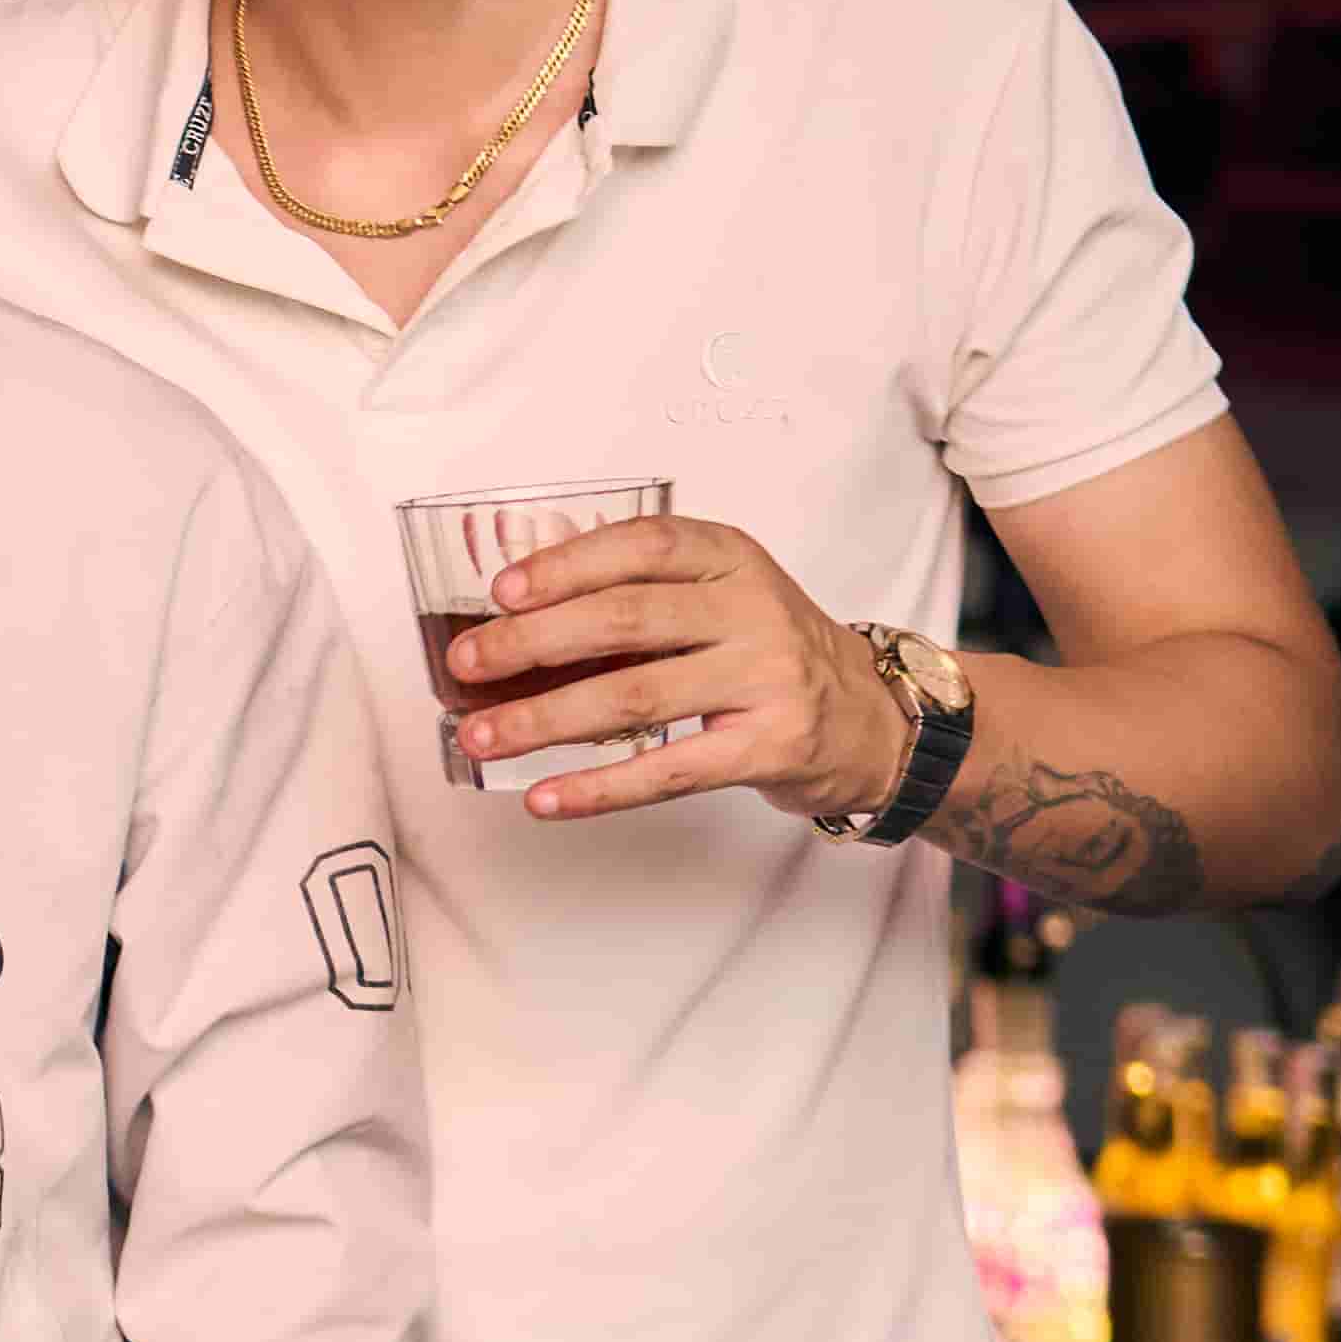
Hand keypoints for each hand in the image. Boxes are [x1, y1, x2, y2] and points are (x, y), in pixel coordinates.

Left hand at [440, 512, 905, 824]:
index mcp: (732, 558)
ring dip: (542, 720)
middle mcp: (754, 610)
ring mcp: (767, 678)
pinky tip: (544, 795)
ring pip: (633, 697)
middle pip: (625, 620)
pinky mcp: (771, 747)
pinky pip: (667, 771)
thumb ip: (641, 594)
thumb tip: (515, 615)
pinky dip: (597, 788)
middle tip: (466, 665)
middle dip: (530, 643)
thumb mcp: (722, 596)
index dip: (566, 565)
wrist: (873, 720)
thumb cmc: (769, 653)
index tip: (501, 591)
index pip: (642, 546)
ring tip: (480, 736)